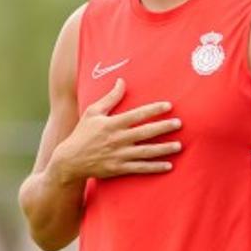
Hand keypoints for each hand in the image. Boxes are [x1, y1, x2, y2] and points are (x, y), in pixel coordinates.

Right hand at [49, 78, 181, 181]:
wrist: (70, 160)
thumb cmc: (82, 133)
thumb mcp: (93, 112)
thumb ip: (110, 98)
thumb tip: (122, 81)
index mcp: (112, 124)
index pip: (137, 115)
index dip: (153, 110)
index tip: (168, 106)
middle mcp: (117, 139)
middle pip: (145, 132)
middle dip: (163, 128)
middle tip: (179, 124)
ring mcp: (119, 155)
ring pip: (146, 151)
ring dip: (163, 149)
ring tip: (179, 146)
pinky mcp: (119, 168)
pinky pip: (140, 168)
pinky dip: (154, 167)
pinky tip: (168, 166)